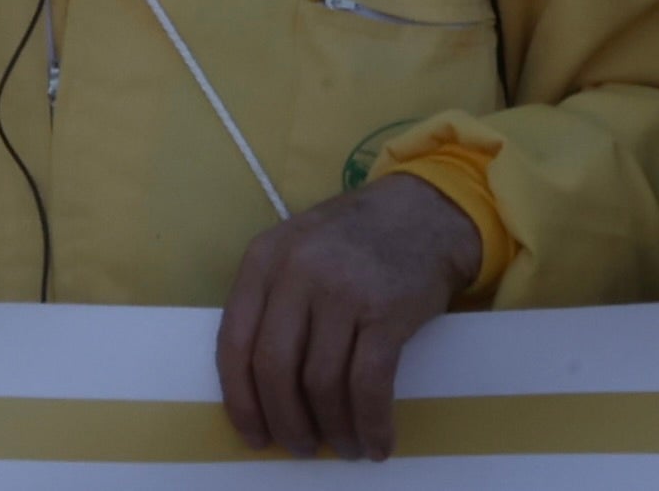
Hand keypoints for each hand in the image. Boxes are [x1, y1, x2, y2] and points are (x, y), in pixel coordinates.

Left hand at [218, 171, 483, 459]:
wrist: (426, 211)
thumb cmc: (355, 239)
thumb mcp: (297, 249)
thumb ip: (271, 301)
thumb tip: (260, 389)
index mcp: (264, 258)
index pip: (233, 342)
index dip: (241, 399)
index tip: (254, 434)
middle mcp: (297, 271)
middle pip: (274, 369)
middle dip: (285, 421)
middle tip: (300, 446)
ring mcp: (342, 290)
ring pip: (321, 384)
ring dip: (332, 429)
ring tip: (345, 446)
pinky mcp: (387, 311)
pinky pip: (369, 385)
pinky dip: (371, 424)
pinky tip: (378, 442)